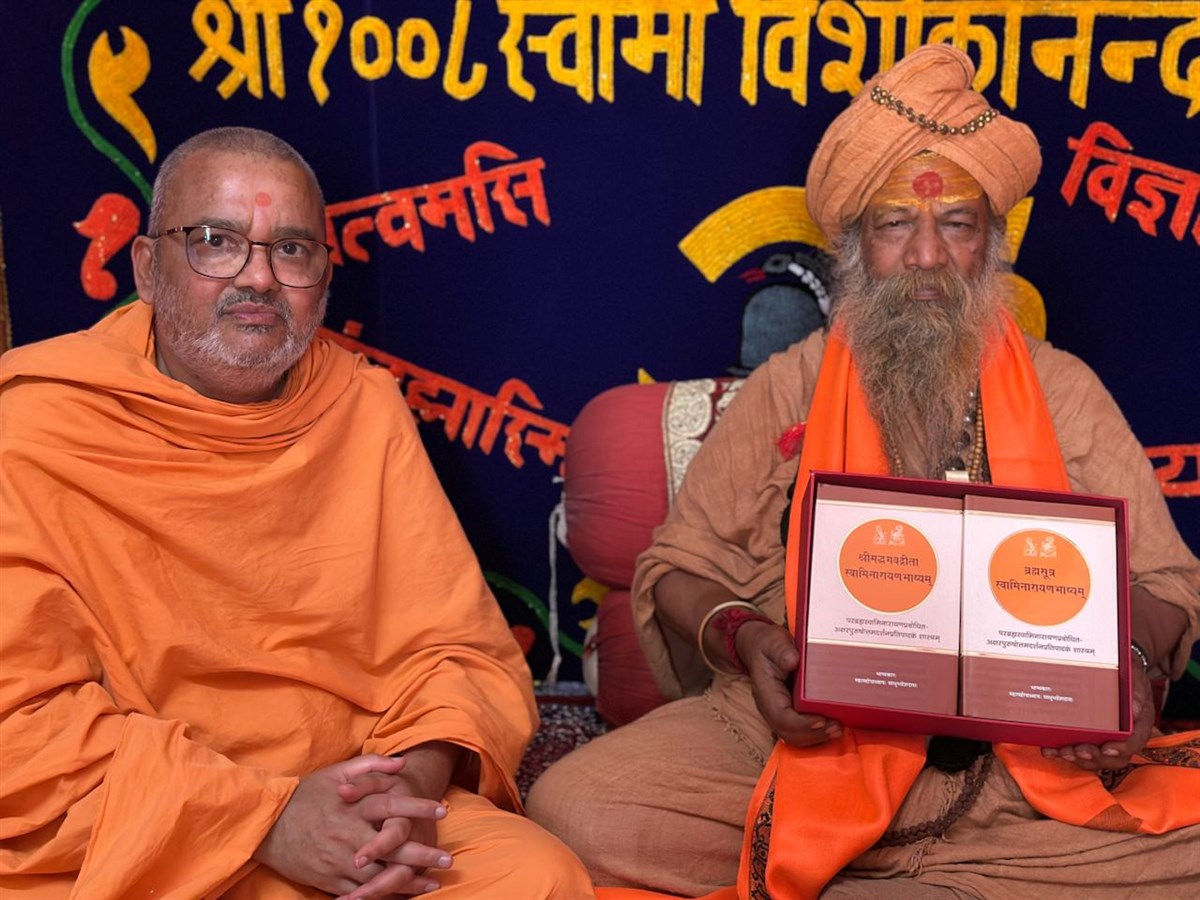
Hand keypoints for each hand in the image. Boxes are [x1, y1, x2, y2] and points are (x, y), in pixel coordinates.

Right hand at [253, 754, 445, 895]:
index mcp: (353, 806)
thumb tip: (401, 763)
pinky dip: (382, 895)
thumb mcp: (336, 772)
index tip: (443, 809)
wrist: (267, 825)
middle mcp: (350, 834)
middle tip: (449, 860)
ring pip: (380, 875)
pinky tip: (400, 897)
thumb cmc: (305, 795)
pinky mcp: (330, 879)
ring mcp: (340, 860)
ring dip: (408, 881)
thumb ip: (370, 765)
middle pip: (393, 847)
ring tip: (432, 884)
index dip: (419, 806)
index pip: (393, 804)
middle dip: (423, 855)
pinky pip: (361, 892)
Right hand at [736, 619, 841, 746]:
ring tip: (837, 729)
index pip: (780, 715)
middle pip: (788, 731)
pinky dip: (815, 735)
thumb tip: (793, 661)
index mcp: (765, 691)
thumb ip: (782, 650)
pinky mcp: (787, 713)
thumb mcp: (773, 642)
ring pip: (793, 736)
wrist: (760, 648)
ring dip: (816, 737)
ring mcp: (777, 712)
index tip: (822, 719)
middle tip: (837, 727)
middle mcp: (769, 706)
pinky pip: (799, 732)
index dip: (801, 723)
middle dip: (813, 733)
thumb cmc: (768, 645)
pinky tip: (831, 728)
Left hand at [1040, 665, 1155, 770]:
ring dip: (1077, 758)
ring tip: (1060, 752)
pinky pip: (1079, 750)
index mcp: (1138, 724)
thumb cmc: (1128, 675)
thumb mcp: (1135, 677)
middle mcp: (1123, 736)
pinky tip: (1049, 749)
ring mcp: (1106, 739)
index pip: (1133, 742)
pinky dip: (1064, 752)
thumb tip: (1136, 710)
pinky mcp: (1089, 737)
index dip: (1121, 749)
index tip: (1107, 749)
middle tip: (1076, 751)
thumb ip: (1137, 691)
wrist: (1118, 671)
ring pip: (1094, 758)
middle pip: (1112, 757)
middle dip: (1093, 757)